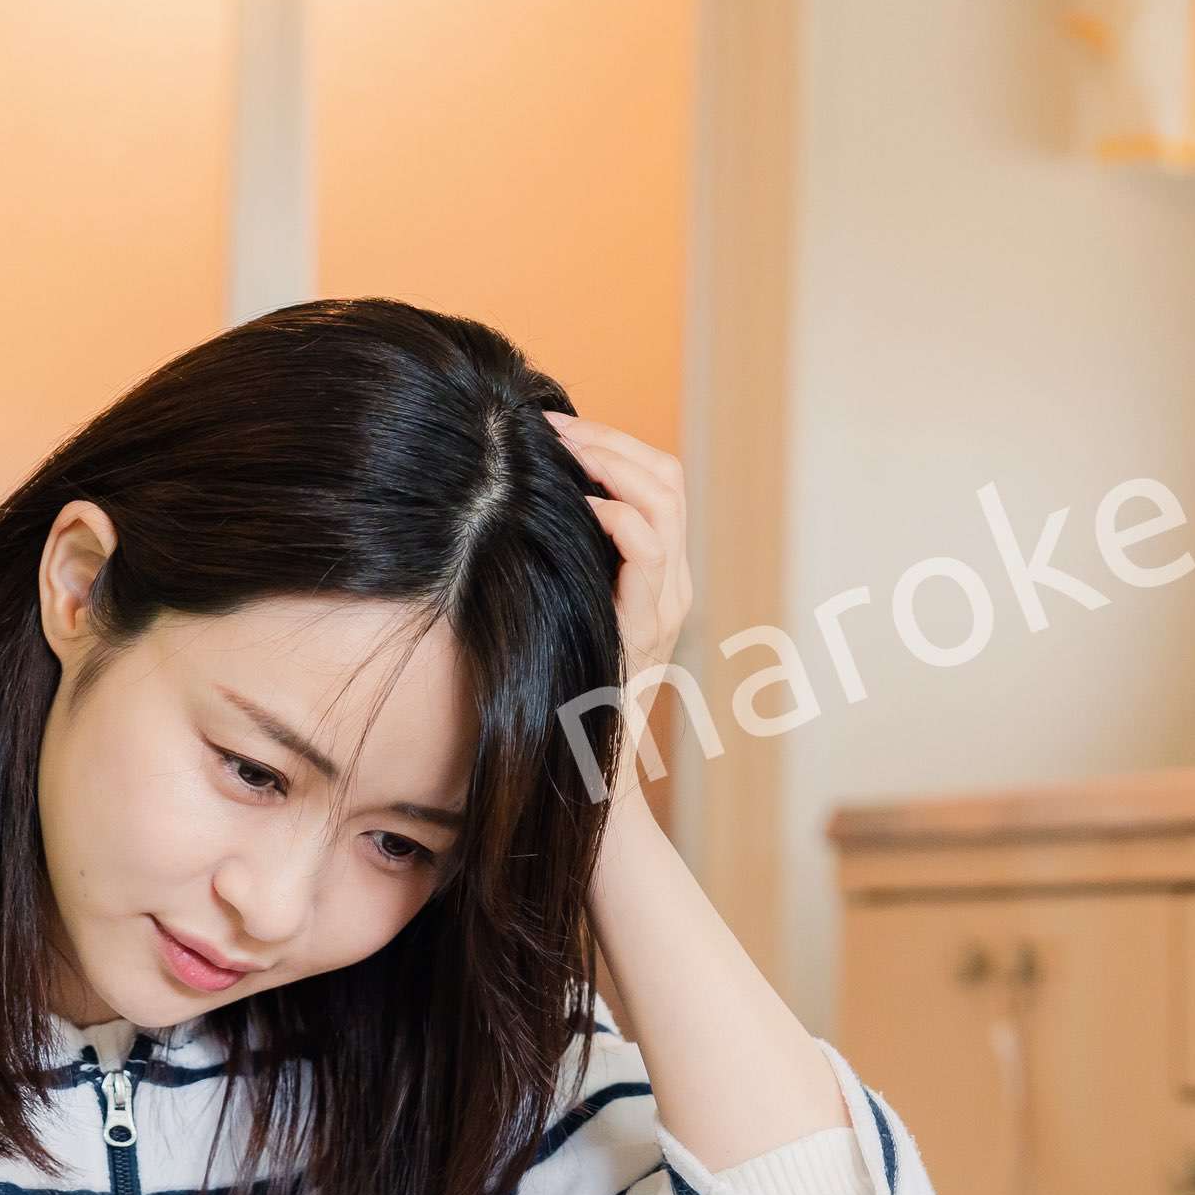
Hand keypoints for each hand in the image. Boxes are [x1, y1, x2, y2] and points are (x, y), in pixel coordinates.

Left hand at [545, 410, 693, 689]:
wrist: (590, 768)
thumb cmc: (567, 689)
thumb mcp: (571, 609)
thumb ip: (569, 564)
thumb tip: (521, 503)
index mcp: (662, 574)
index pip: (660, 480)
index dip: (615, 441)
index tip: (557, 426)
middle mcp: (673, 583)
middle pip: (669, 477)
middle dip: (611, 439)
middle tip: (554, 427)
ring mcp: (666, 605)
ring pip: (666, 501)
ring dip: (612, 463)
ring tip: (564, 452)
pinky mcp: (645, 629)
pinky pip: (647, 553)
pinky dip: (616, 516)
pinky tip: (580, 507)